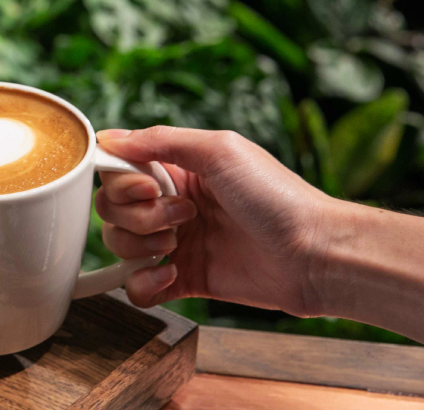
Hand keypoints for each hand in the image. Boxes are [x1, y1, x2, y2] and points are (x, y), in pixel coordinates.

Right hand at [95, 126, 332, 314]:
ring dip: (141, 245)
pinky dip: (144, 284)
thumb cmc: (277, 197)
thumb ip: (161, 140)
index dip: (120, 180)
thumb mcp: (220, 151)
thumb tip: (108, 139)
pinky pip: (136, 286)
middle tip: (182, 216)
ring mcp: (175, 243)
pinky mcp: (182, 280)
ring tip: (179, 245)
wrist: (315, 255)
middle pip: (111, 208)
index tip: (147, 187)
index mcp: (178, 168)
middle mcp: (171, 203)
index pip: (119, 169)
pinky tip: (172, 276)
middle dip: (137, 215)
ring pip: (119, 244)